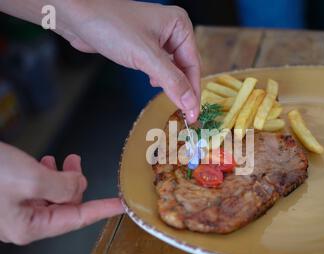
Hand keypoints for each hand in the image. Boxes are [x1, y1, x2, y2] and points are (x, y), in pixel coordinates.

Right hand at [0, 142, 122, 244]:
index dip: (103, 209)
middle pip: (63, 206)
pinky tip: (43, 163)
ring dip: (60, 177)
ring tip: (64, 160)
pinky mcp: (5, 198)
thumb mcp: (31, 179)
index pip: (78, 219)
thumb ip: (62, 186)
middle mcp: (22, 224)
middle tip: (76, 163)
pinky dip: (45, 176)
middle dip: (75, 184)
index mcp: (30, 227)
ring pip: (50, 196)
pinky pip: (35, 191)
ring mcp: (12, 212)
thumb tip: (79, 186)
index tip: (121, 205)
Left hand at [58, 0, 200, 122]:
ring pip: (172, 69)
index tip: (193, 115)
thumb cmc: (110, 26)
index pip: (193, 65)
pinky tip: (153, 83)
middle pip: (185, 68)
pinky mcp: (143, 46)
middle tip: (185, 115)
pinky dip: (159, 79)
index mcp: (180, 26)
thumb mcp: (146, 57)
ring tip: (172, 101)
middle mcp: (172, 31)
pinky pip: (159, 67)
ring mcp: (158, 38)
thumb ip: (172, 81)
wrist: (77, 16)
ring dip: (171, 85)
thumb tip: (190, 104)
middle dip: (183, 89)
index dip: (194, 92)